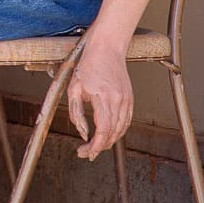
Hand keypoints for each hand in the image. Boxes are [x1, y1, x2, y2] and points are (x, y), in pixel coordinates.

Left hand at [65, 43, 133, 158]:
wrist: (107, 49)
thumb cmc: (88, 66)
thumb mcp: (73, 88)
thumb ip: (76, 112)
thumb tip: (83, 132)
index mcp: (103, 98)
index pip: (103, 130)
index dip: (95, 145)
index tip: (86, 153)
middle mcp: (119, 101)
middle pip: (113, 133)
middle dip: (99, 147)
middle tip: (86, 152)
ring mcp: (127, 100)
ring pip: (121, 130)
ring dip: (109, 141)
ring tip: (95, 146)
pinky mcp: (130, 99)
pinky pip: (126, 122)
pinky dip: (117, 132)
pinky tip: (107, 135)